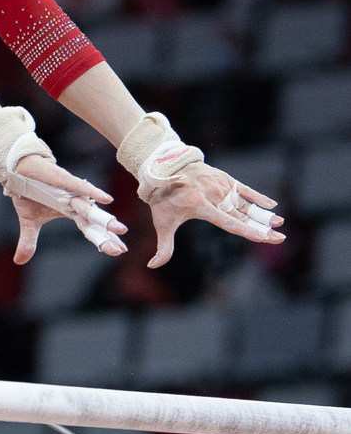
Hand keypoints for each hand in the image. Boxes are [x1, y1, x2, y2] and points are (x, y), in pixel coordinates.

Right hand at [8, 153, 127, 264]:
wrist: (18, 167)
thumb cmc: (28, 191)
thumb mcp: (28, 220)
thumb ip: (29, 241)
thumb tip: (19, 261)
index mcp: (69, 211)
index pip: (89, 228)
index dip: (102, 239)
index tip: (118, 251)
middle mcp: (74, 201)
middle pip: (93, 221)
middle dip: (107, 235)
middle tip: (121, 249)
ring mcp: (69, 191)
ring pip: (89, 206)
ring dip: (103, 218)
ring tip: (121, 229)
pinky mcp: (62, 179)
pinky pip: (79, 186)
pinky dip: (92, 192)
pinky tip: (107, 199)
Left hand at [142, 163, 284, 267]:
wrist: (165, 166)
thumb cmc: (163, 198)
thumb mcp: (162, 222)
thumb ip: (163, 246)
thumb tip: (152, 266)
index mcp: (200, 206)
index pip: (228, 222)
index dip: (247, 231)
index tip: (263, 237)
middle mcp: (213, 195)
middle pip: (241, 214)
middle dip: (261, 227)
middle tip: (280, 237)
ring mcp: (219, 185)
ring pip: (245, 203)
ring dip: (263, 213)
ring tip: (279, 223)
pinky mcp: (223, 178)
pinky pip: (243, 189)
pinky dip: (257, 196)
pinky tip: (271, 205)